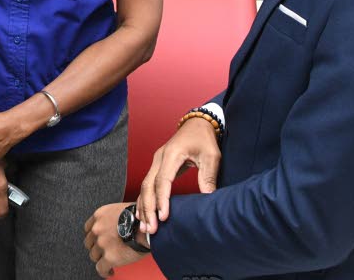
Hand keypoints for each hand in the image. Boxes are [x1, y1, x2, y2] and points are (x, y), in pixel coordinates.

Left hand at [85, 202, 147, 276]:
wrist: (149, 229)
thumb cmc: (141, 219)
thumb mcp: (120, 210)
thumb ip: (111, 218)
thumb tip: (112, 226)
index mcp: (100, 215)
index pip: (88, 229)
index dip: (93, 236)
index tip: (96, 241)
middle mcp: (98, 229)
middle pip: (89, 243)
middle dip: (96, 248)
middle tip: (104, 251)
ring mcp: (102, 243)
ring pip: (94, 256)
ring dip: (101, 259)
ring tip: (108, 262)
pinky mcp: (109, 257)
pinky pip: (101, 268)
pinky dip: (105, 271)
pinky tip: (109, 271)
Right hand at [136, 117, 220, 234]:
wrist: (197, 124)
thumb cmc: (204, 139)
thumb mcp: (211, 156)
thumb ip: (208, 176)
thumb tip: (208, 199)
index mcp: (171, 154)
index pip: (162, 181)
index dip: (162, 200)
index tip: (164, 217)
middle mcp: (159, 158)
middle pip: (148, 186)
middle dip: (148, 208)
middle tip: (151, 229)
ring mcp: (156, 162)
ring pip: (144, 187)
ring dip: (144, 207)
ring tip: (145, 227)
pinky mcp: (157, 166)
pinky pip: (147, 185)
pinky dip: (144, 200)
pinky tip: (142, 215)